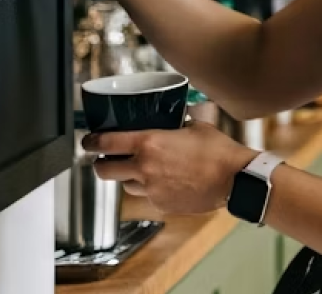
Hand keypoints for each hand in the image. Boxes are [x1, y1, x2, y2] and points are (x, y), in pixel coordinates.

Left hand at [85, 122, 255, 215]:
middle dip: (101, 164)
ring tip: (141, 170)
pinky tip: (166, 182)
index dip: (91, 142)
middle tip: (105, 159)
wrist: (234, 180)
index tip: (87, 141)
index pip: (106, 143)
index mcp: (149, 144)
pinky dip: (150, 189)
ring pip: (126, 185)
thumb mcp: (196, 126)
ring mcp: (152, 189)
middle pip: (105, 170)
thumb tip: (175, 117)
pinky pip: (147, 196)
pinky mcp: (162, 204)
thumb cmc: (218, 151)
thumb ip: (178, 123)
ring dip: (128, 177)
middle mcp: (144, 168)